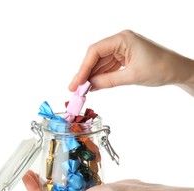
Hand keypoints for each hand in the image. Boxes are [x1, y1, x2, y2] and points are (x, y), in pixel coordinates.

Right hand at [69, 30, 193, 92]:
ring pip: (100, 63)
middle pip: (95, 57)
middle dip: (85, 73)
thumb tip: (90, 86)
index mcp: (123, 39)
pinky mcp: (123, 58)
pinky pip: (108, 68)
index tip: (77, 82)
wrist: (176, 70)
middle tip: (75, 89)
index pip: (96, 51)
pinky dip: (100, 77)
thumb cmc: (160, 68)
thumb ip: (109, 81)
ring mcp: (121, 50)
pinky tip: (93, 86)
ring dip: (91, 77)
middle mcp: (120, 42)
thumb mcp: (133, 76)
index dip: (84, 67)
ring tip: (82, 90)